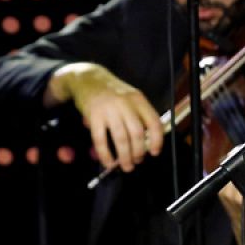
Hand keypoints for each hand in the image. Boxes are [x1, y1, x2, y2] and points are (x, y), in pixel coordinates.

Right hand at [48, 62, 163, 172]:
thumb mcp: (130, 97)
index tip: (154, 152)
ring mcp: (109, 110)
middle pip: (137, 133)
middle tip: (137, 161)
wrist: (87, 78)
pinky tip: (109, 162)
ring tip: (126, 165)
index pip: (154, 122)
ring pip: (121, 139)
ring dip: (125, 156)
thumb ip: (139, 115)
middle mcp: (125, 104)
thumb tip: (146, 141)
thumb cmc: (111, 91)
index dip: (157, 140)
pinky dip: (105, 155)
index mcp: (138, 99)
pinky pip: (101, 140)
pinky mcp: (94, 116)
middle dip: (139, 152)